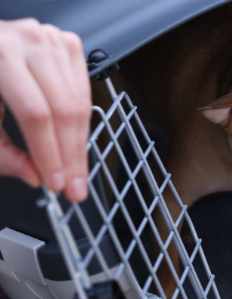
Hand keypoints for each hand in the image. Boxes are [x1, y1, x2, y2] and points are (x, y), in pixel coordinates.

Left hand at [0, 18, 91, 200]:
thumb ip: (2, 152)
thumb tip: (34, 175)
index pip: (36, 114)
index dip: (49, 153)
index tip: (56, 183)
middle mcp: (28, 42)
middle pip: (63, 110)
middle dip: (71, 156)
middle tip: (74, 186)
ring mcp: (51, 41)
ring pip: (79, 103)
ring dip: (80, 144)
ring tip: (76, 172)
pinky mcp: (66, 45)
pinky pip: (85, 92)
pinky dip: (84, 122)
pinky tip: (76, 142)